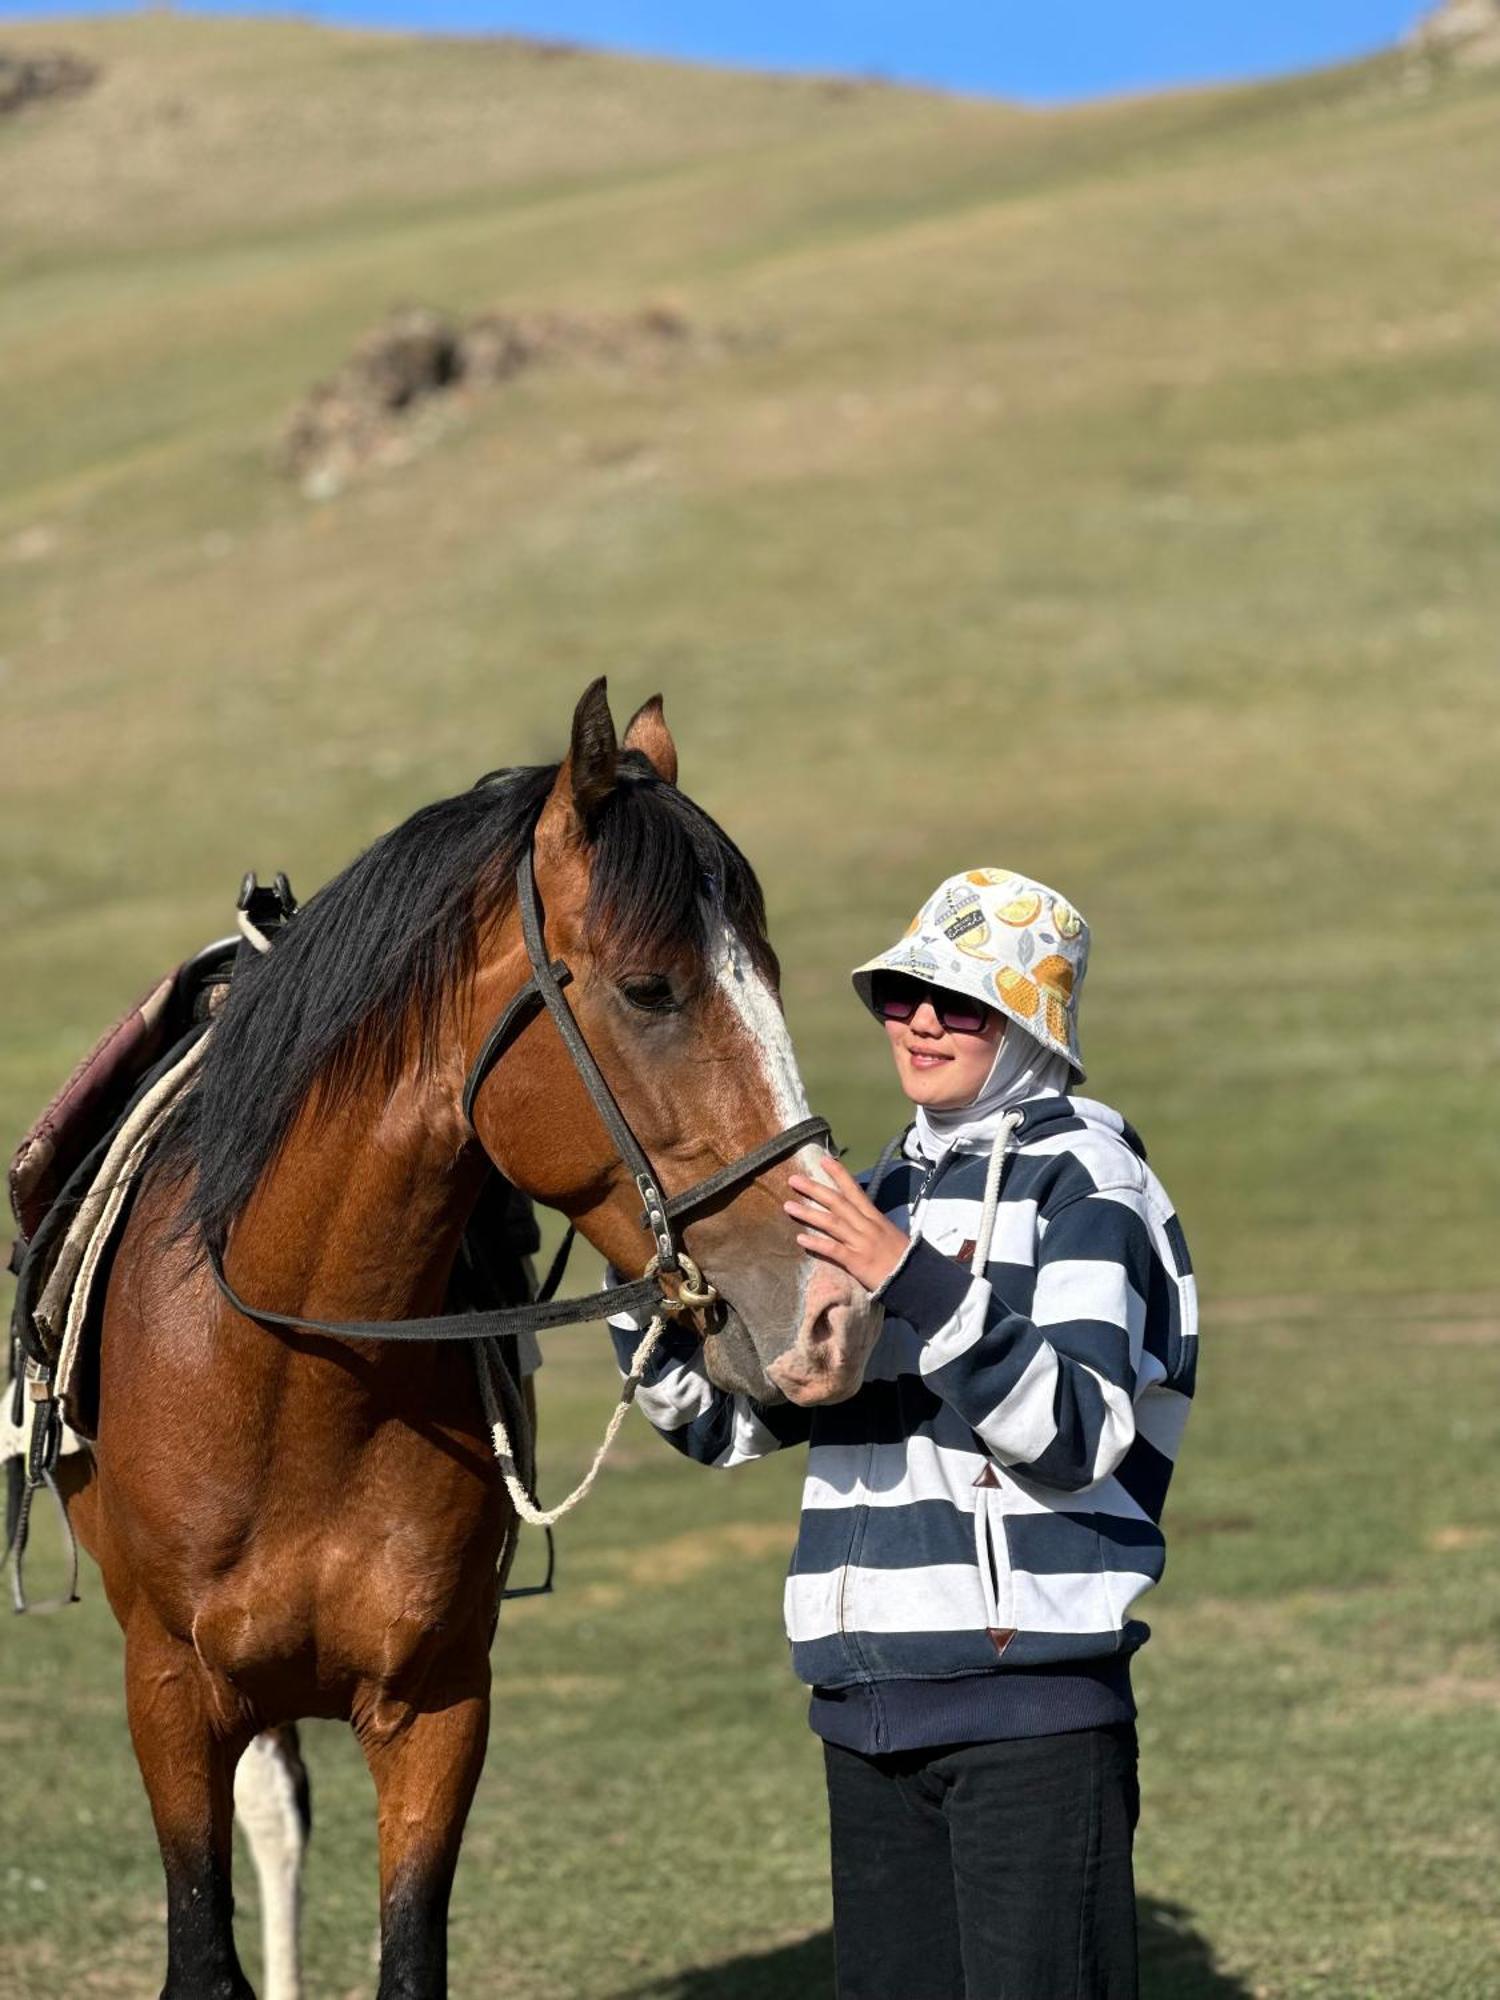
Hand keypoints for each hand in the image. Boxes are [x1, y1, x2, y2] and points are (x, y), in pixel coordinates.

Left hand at [784, 1157, 910, 1293]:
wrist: (916, 1278)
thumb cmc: (902, 1256)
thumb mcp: (889, 1232)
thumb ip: (872, 1223)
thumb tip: (857, 1215)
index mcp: (874, 1217)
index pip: (854, 1190)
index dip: (839, 1174)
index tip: (824, 1160)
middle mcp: (866, 1225)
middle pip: (837, 1202)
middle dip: (814, 1189)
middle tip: (793, 1179)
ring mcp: (860, 1242)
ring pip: (831, 1223)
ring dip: (808, 1213)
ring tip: (788, 1206)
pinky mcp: (856, 1261)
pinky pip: (833, 1249)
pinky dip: (816, 1243)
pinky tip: (800, 1238)